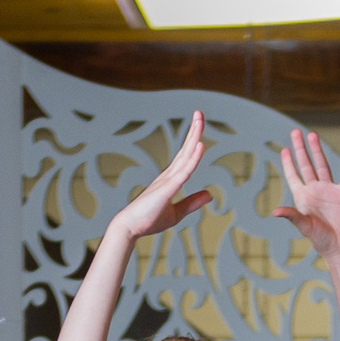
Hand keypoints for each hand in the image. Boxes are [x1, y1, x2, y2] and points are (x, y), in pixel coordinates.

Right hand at [108, 111, 213, 243]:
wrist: (129, 228)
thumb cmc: (148, 220)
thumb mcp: (176, 213)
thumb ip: (192, 202)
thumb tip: (210, 194)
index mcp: (170, 179)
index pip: (185, 157)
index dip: (193, 141)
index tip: (199, 125)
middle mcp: (168, 175)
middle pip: (185, 149)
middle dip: (193, 130)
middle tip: (199, 113)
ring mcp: (167, 180)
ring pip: (184, 155)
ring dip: (193, 136)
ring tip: (199, 119)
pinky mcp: (166, 189)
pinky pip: (183, 172)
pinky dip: (192, 158)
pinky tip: (200, 146)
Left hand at [272, 130, 339, 259]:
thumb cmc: (320, 240)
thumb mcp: (304, 226)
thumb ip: (291, 215)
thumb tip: (275, 212)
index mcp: (303, 197)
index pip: (293, 175)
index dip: (288, 162)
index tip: (285, 149)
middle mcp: (315, 191)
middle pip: (306, 165)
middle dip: (300, 149)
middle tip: (295, 132)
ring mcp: (329, 191)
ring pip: (322, 165)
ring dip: (317, 150)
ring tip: (312, 135)